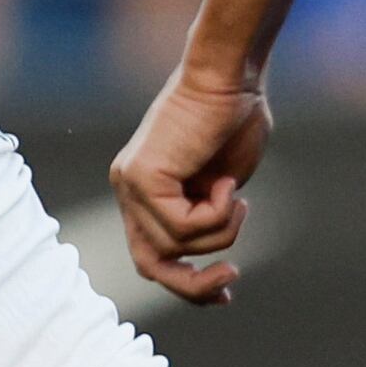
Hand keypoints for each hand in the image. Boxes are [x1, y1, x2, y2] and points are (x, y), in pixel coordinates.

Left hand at [112, 64, 272, 301]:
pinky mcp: (142, 178)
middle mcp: (128, 188)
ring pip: (175, 247)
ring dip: (220, 231)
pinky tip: (226, 184)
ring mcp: (130, 184)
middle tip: (231, 278)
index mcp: (144, 188)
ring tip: (236, 195)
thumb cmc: (236, 117)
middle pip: (150, 264)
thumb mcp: (225, 185)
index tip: (226, 291)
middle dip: (193, 284)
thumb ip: (210, 219)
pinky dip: (216, 214)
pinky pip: (181, 228)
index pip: (152, 254)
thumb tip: (214, 260)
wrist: (230, 75)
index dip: (187, 283)